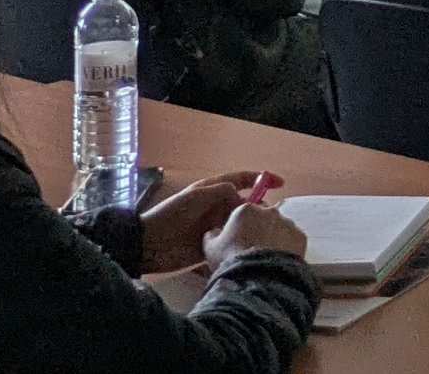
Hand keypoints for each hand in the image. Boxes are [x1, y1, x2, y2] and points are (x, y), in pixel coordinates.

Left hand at [138, 171, 261, 270]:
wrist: (148, 245)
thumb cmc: (171, 215)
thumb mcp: (196, 196)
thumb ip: (222, 192)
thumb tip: (244, 200)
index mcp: (212, 191)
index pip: (241, 179)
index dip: (261, 179)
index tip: (280, 183)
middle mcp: (216, 207)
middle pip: (245, 204)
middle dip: (259, 208)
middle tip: (270, 218)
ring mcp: (214, 227)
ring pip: (240, 224)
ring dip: (252, 228)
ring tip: (265, 235)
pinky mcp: (211, 247)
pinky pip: (231, 243)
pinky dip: (241, 244)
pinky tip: (251, 249)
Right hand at [208, 200, 305, 266]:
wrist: (258, 277)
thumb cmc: (231, 259)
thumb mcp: (211, 248)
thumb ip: (211, 234)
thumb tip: (214, 230)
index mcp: (246, 209)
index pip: (245, 210)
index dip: (242, 224)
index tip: (240, 238)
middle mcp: (270, 211)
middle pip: (265, 216)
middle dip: (260, 227)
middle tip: (254, 247)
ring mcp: (288, 223)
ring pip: (280, 227)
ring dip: (275, 236)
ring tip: (267, 257)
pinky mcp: (301, 237)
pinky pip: (293, 239)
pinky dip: (288, 246)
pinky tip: (279, 260)